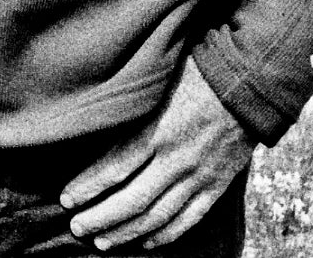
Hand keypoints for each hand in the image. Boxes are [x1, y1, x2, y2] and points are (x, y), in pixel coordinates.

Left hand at [59, 56, 252, 250]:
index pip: (114, 168)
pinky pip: (188, 219)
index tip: (66, 199)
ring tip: (101, 242)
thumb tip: (95, 118)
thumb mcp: (156, 82)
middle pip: (132, 200)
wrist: (246, 82)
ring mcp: (198, 177)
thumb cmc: (194, 72)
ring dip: (127, 233)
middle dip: (100, 217)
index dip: (88, 187)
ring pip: (158, 216)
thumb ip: (131, 108)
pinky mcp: (216, 186)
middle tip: (76, 227)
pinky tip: (145, 242)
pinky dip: (165, 235)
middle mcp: (175, 159)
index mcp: (156, 130)